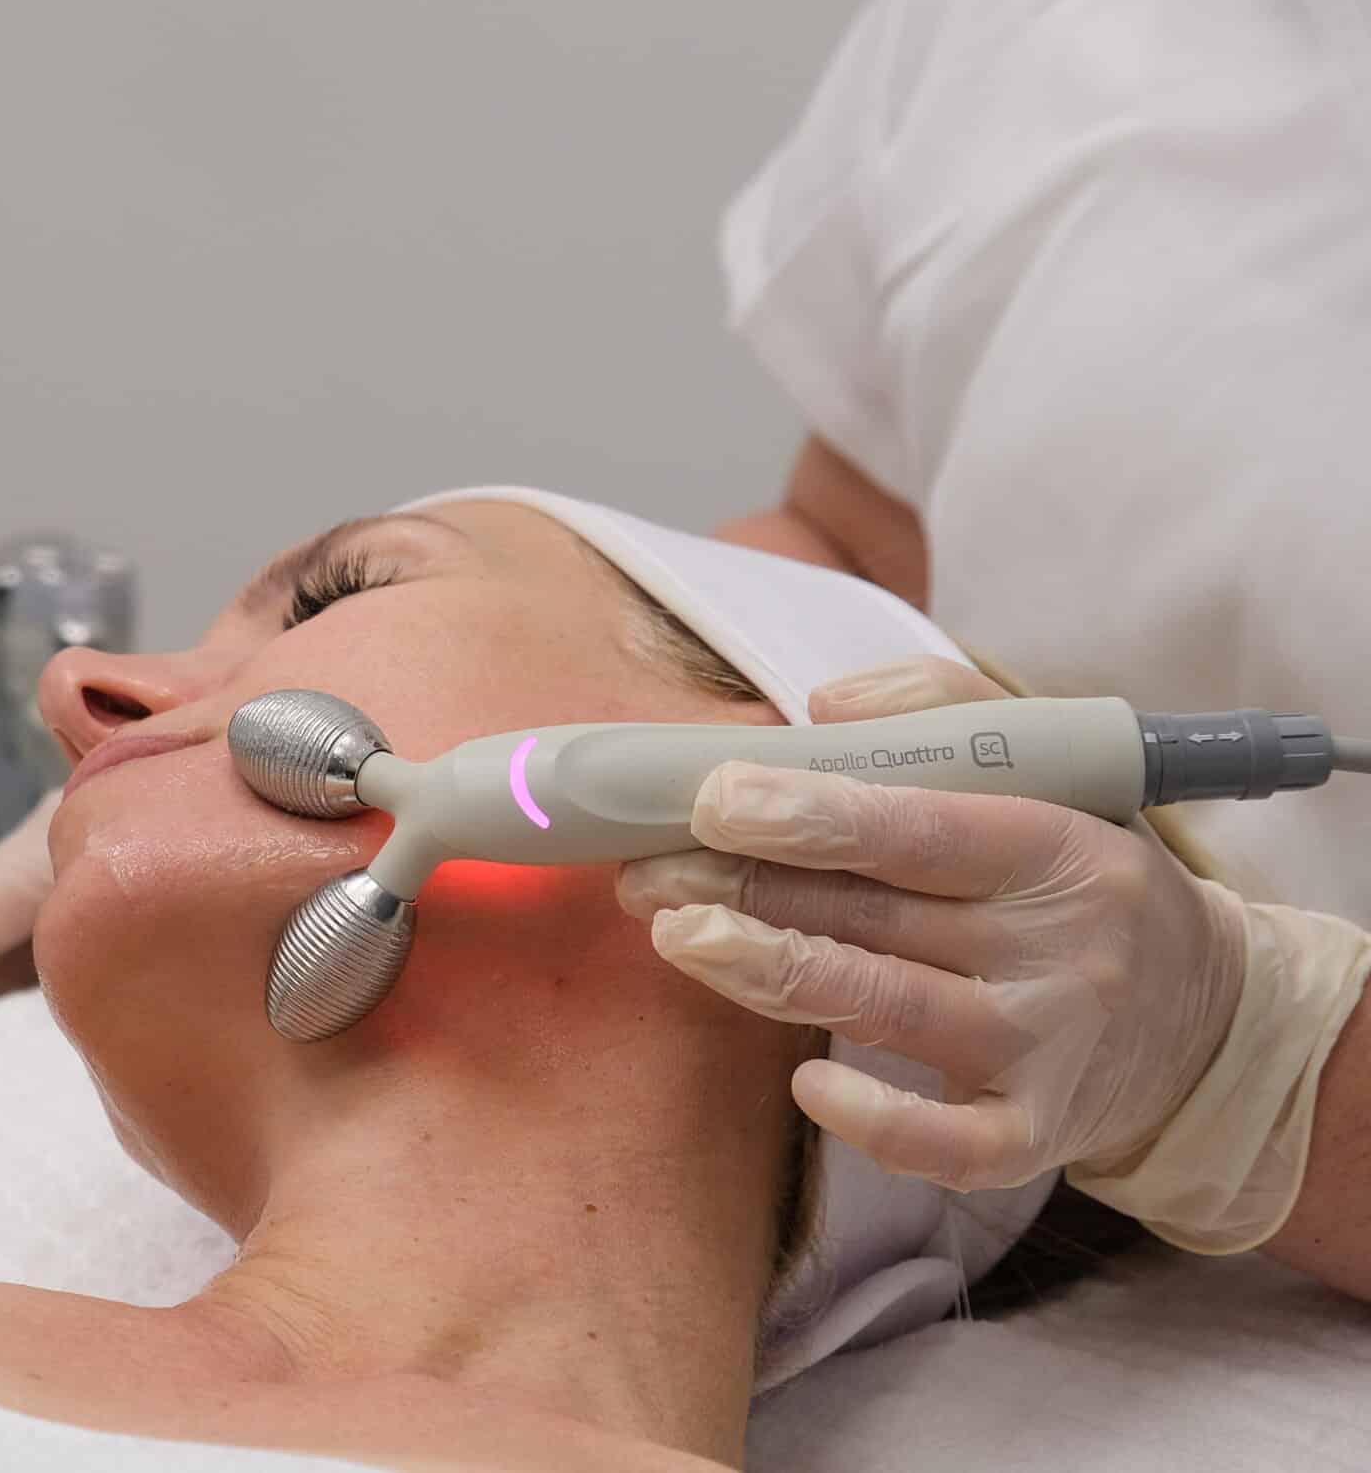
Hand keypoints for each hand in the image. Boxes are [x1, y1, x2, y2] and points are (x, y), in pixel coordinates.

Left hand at [614, 655, 1248, 1193]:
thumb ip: (939, 714)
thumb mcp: (1051, 772)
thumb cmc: (1084, 877)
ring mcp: (1049, 1048)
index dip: (807, 815)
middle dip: (742, 888)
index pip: (916, 827)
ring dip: (764, 970)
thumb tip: (820, 712)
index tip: (712, 801)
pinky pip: (948, 1144)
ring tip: (675, 935)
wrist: (1210, 1019)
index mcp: (1058, 846)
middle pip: (873, 915)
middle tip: (647, 871)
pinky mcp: (1037, 1133)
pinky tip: (804, 1084)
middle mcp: (1059, 949)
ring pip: (883, 1008)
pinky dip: (876, 1121)